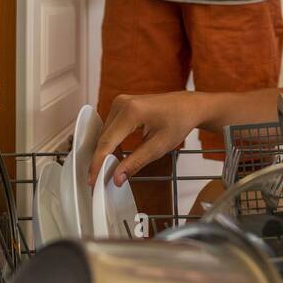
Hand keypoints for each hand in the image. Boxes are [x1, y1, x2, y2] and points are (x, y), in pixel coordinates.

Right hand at [87, 92, 205, 187]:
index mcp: (131, 111)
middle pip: (104, 138)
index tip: (93, 180)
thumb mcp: (159, 147)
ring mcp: (121, 102)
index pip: (107, 142)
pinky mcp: (122, 104)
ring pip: (105, 133)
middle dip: (100, 160)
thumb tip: (117, 177)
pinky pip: (111, 127)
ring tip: (108, 171)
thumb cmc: (179, 122)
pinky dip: (112, 143)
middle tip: (99, 181)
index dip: (98, 163)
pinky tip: (116, 156)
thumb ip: (135, 163)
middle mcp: (122, 103)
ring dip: (106, 152)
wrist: (188, 106)